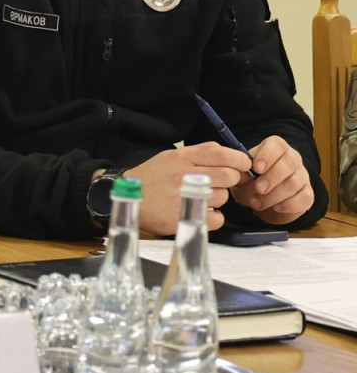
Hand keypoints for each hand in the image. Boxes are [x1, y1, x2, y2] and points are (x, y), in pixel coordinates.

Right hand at [126, 142, 248, 234]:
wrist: (129, 197)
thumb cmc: (153, 177)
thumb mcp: (171, 156)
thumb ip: (199, 154)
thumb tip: (230, 155)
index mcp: (182, 157)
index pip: (223, 154)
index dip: (240, 160)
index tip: (243, 165)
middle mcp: (185, 175)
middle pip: (229, 176)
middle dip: (232, 180)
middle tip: (224, 183)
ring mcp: (184, 196)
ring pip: (223, 197)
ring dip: (219, 198)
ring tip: (203, 197)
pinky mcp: (184, 216)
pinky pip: (217, 218)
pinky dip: (214, 217)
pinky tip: (202, 212)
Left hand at [230, 136, 313, 223]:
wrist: (261, 200)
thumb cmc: (249, 182)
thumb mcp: (241, 175)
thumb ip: (239, 171)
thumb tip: (238, 171)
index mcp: (275, 148)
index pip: (277, 144)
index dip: (268, 155)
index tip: (256, 168)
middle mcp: (292, 159)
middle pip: (289, 162)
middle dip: (272, 177)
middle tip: (258, 188)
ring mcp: (302, 176)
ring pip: (295, 182)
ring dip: (275, 195)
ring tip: (257, 203)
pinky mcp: (307, 194)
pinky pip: (305, 198)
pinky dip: (289, 205)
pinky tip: (276, 207)